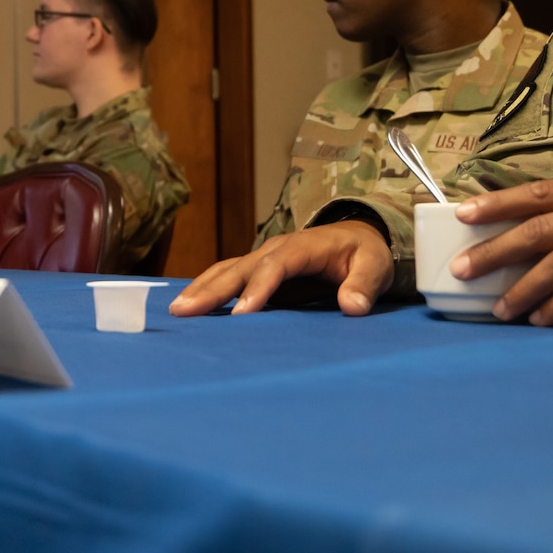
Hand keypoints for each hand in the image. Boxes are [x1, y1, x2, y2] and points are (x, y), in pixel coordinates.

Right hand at [169, 220, 392, 316]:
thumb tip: (352, 306)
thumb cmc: (364, 254)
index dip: (258, 288)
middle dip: (213, 289)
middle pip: (240, 267)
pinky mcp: (258, 271)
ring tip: (178, 310)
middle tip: (186, 311)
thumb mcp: (375, 266)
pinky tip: (190, 305)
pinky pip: (228, 277)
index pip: (276, 265)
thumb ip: (363, 285)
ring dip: (202, 289)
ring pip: (227, 270)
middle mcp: (276, 249)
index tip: (242, 314)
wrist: (357, 238)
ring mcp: (264, 258)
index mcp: (304, 246)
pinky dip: (207, 289)